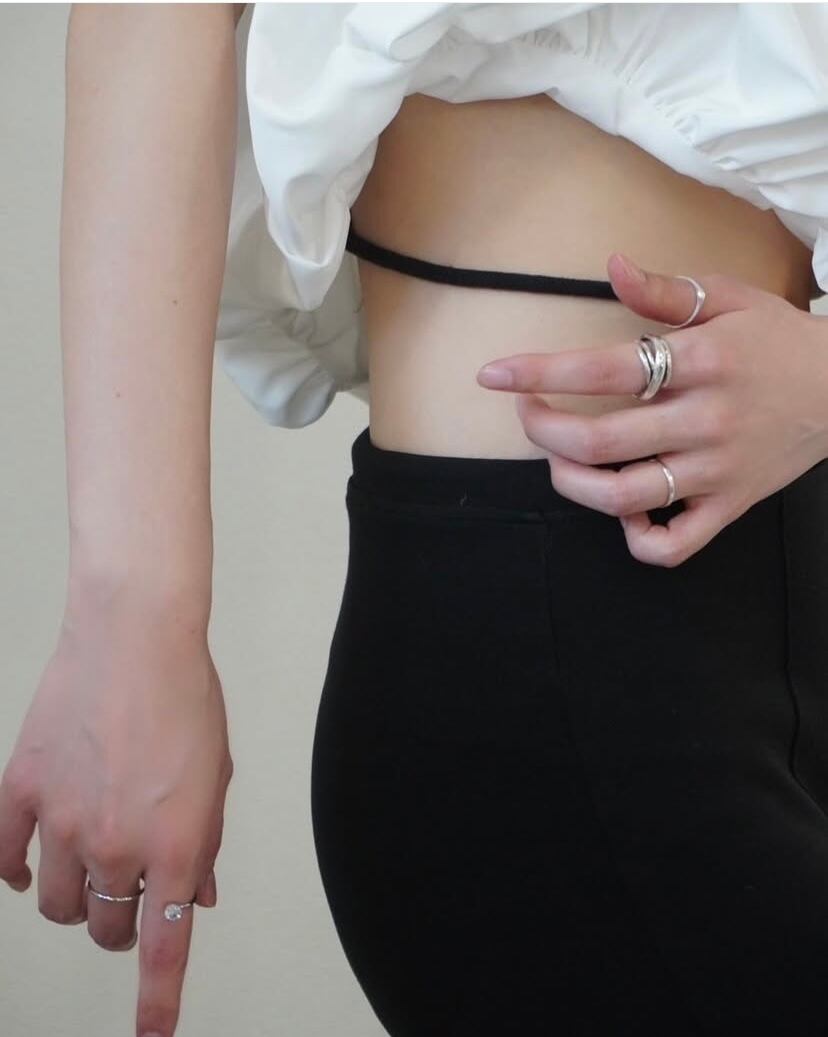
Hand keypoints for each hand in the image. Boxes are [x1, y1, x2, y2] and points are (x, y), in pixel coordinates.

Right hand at [0, 595, 233, 1036]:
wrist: (135, 638)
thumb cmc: (187, 699)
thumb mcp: (216, 777)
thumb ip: (206, 842)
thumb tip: (198, 896)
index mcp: (176, 845)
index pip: (164, 947)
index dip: (157, 1002)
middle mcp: (116, 846)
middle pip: (105, 927)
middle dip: (120, 922)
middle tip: (130, 892)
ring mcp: (61, 823)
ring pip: (55, 904)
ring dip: (73, 899)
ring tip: (88, 865)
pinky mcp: (21, 793)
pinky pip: (6, 859)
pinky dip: (17, 870)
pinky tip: (29, 862)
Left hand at [476, 254, 827, 566]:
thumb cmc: (778, 342)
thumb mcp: (729, 299)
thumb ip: (665, 290)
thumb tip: (611, 265)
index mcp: (701, 361)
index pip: (603, 369)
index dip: (539, 373)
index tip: (494, 375)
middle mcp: (705, 419)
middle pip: (599, 441)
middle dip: (543, 429)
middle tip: (529, 412)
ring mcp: (716, 470)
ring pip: (624, 498)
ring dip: (572, 484)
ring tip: (561, 460)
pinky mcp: (729, 506)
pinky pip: (675, 546)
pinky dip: (637, 538)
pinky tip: (626, 510)